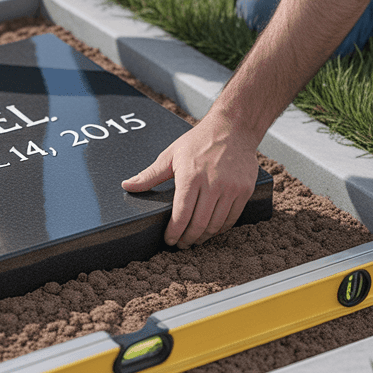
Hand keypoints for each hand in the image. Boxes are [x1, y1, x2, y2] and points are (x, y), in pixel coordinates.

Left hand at [121, 115, 260, 248]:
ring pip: (216, 224)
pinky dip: (221, 228)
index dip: (174, 232)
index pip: (181, 214)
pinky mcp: (244, 190)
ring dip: (204, 237)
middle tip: (181, 244)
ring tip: (195, 239)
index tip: (169, 240)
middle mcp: (212, 184)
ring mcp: (231, 188)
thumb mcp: (170, 155)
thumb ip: (150, 175)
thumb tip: (127, 185)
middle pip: (199, 224)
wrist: (233, 128)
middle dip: (188, 239)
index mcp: (191, 177)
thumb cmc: (199, 141)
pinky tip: (212, 230)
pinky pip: (232, 218)